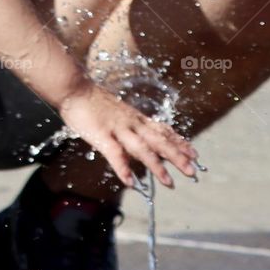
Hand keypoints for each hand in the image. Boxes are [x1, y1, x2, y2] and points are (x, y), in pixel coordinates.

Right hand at [58, 80, 198, 189]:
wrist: (74, 87)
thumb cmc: (92, 101)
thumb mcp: (117, 113)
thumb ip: (129, 127)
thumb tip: (137, 142)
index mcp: (136, 119)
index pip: (163, 131)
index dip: (179, 143)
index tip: (195, 154)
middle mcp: (132, 123)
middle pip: (159, 141)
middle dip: (177, 156)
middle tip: (193, 171)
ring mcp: (118, 129)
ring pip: (142, 148)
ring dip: (157, 166)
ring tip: (169, 182)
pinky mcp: (102, 135)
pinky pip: (115, 154)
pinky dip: (123, 168)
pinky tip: (130, 182)